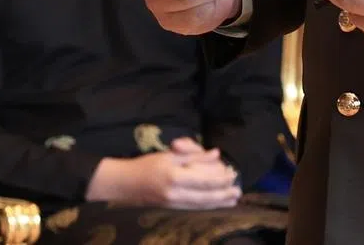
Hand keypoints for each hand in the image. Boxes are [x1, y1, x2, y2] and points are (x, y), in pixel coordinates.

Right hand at [86, 143, 239, 208]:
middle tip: (238, 191)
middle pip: (204, 195)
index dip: (220, 178)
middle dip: (223, 194)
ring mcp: (172, 203)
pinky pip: (192, 209)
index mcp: (175, 174)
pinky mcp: (170, 209)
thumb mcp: (170, 154)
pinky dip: (206, 207)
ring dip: (218, 203)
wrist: (125, 184)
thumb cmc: (148, 164)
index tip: (233, 174)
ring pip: (200, 205)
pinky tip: (216, 206)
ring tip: (233, 201)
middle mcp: (175, 192)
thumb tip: (216, 154)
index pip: (203, 179)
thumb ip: (194, 155)